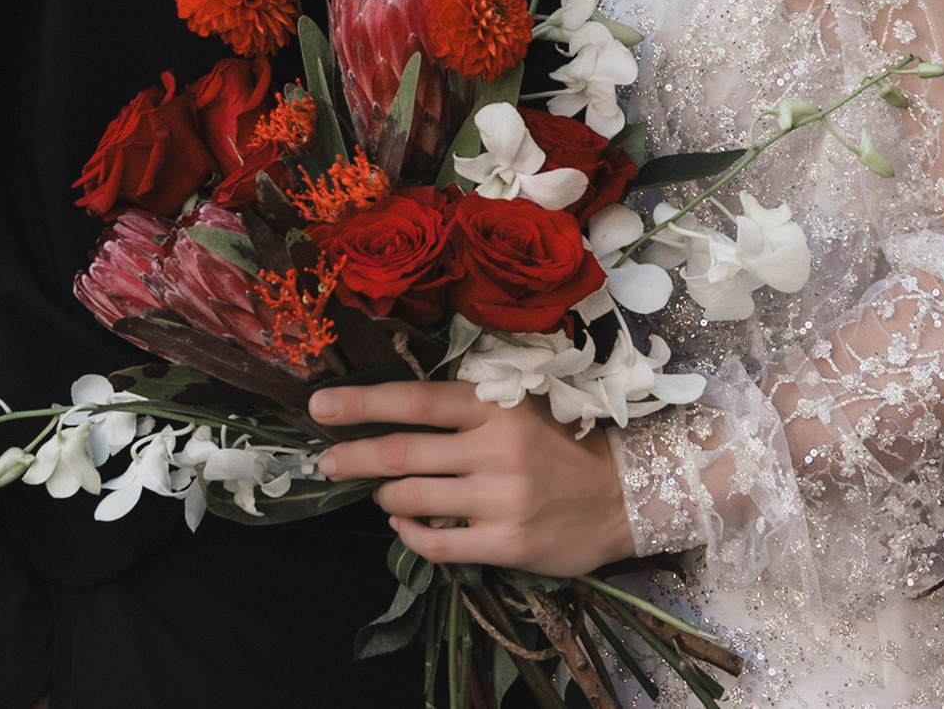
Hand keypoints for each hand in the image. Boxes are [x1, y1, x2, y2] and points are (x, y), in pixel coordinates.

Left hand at [311, 380, 633, 575]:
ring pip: (412, 498)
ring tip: (382, 492)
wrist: (624, 497)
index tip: (320, 406)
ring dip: (385, 495)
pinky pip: (435, 543)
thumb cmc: (564, 445)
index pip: (416, 399)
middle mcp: (495, 450)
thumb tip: (400, 409)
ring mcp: (500, 500)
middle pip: (402, 452)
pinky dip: (409, 532)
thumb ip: (469, 406)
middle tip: (326, 462)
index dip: (362, 403)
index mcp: (497, 408)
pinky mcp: (505, 544)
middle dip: (354, 456)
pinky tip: (405, 523)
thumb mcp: (523, 407)